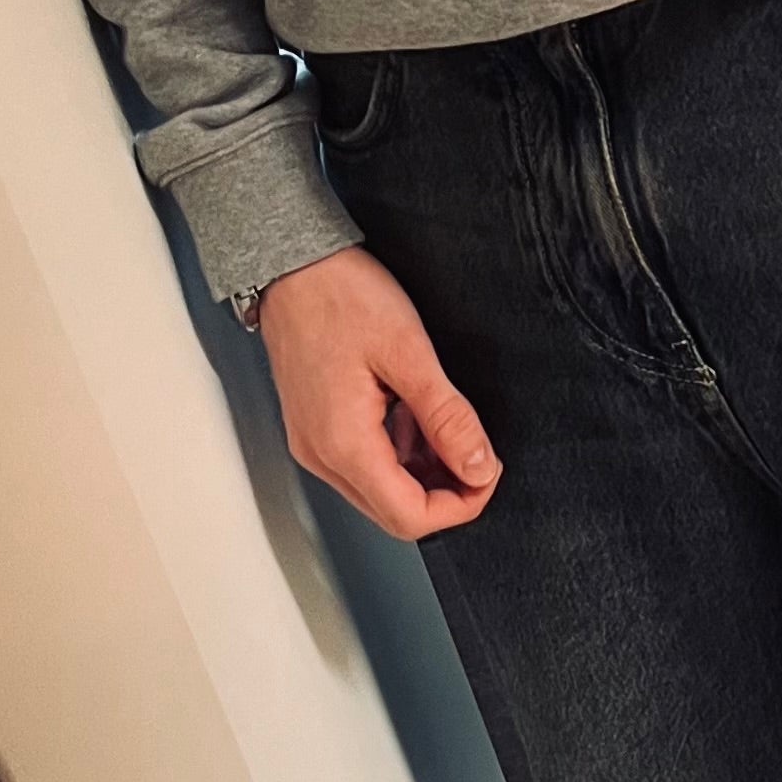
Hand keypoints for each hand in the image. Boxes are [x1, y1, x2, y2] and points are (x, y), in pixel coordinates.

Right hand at [255, 246, 501, 538]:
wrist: (292, 265)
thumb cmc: (339, 295)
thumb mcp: (408, 353)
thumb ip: (447, 417)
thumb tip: (478, 467)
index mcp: (342, 443)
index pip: (408, 516)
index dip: (460, 506)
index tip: (489, 475)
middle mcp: (321, 454)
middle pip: (394, 511)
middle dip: (446, 492)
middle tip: (479, 454)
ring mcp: (315, 443)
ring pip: (381, 489)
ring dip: (425, 471)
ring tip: (448, 425)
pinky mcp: (317, 428)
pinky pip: (365, 462)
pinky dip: (401, 452)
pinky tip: (417, 416)